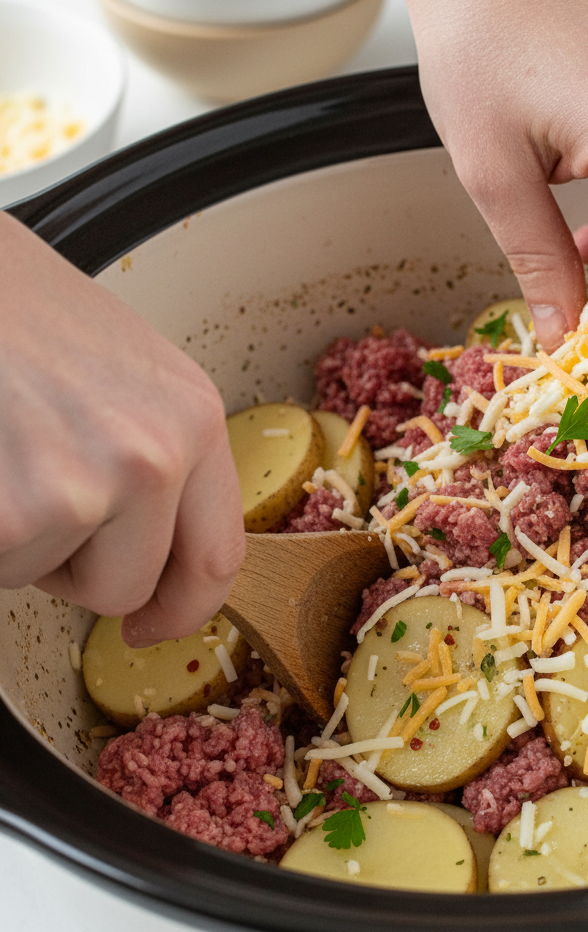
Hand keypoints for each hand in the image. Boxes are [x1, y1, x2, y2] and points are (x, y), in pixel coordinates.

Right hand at [0, 213, 244, 645]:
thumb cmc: (21, 311)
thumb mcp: (129, 375)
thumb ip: (160, 457)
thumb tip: (160, 542)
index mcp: (193, 418)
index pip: (217, 554)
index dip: (185, 606)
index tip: (157, 624)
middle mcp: (153, 456)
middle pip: (127, 587)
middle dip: (77, 565)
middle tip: (39, 492)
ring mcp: (83, 487)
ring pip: (44, 579)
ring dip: (19, 538)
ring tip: (6, 454)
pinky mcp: (14, 513)